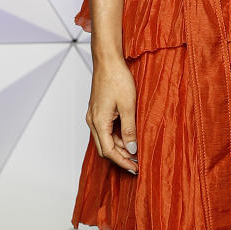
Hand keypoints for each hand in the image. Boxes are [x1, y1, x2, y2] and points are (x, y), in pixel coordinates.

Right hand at [86, 56, 138, 173]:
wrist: (107, 61)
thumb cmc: (117, 79)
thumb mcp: (128, 106)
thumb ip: (130, 129)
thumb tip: (132, 149)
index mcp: (99, 122)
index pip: (109, 151)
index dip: (122, 162)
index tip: (135, 168)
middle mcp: (93, 121)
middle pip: (105, 148)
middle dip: (121, 157)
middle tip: (137, 163)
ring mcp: (94, 116)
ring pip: (105, 139)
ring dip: (120, 147)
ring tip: (136, 150)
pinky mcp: (98, 111)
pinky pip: (106, 130)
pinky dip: (117, 136)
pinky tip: (129, 136)